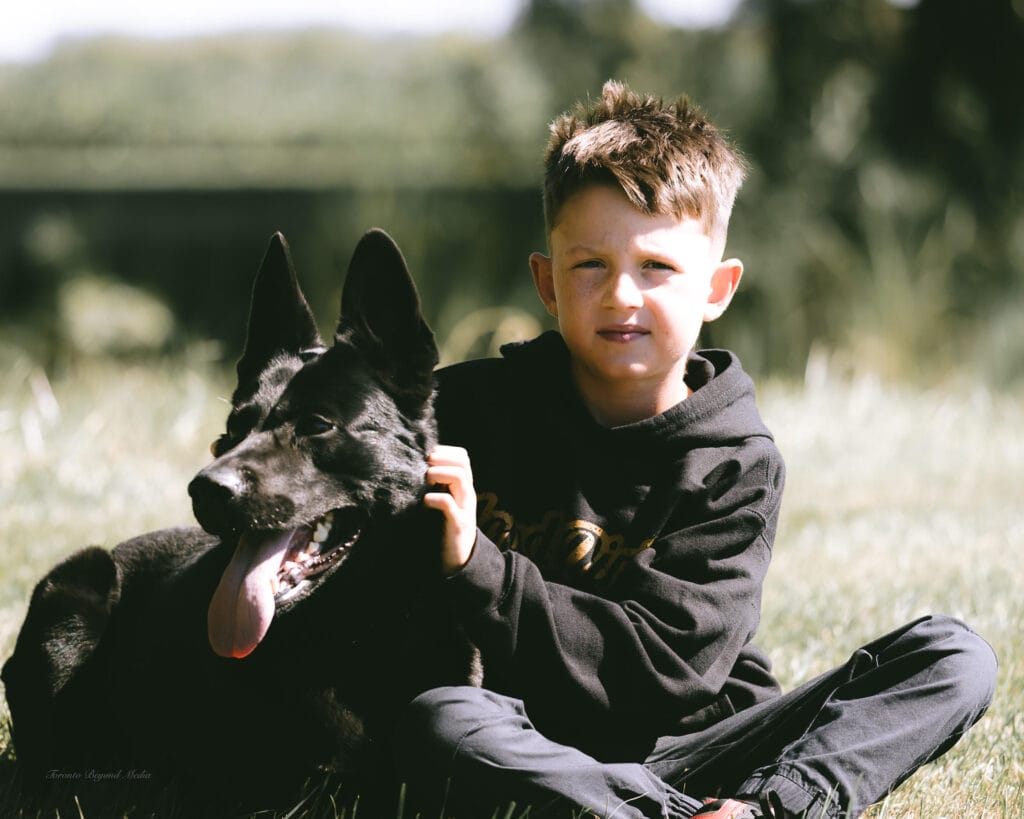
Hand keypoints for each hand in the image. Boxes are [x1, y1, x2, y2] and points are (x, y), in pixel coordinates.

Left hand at [424, 446, 476, 574]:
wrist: (459, 560)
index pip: (463, 457)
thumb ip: (438, 486)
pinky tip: (425, 502)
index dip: (446, 451)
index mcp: (463, 487)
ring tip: (427, 480)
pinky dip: (434, 499)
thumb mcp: (445, 502)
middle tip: (426, 464)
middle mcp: (467, 494)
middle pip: (463, 463)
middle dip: (442, 458)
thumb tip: (419, 468)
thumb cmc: (446, 528)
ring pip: (460, 478)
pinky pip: (449, 504)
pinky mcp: (458, 524)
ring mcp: (465, 508)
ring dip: (440, 473)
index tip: (430, 457)